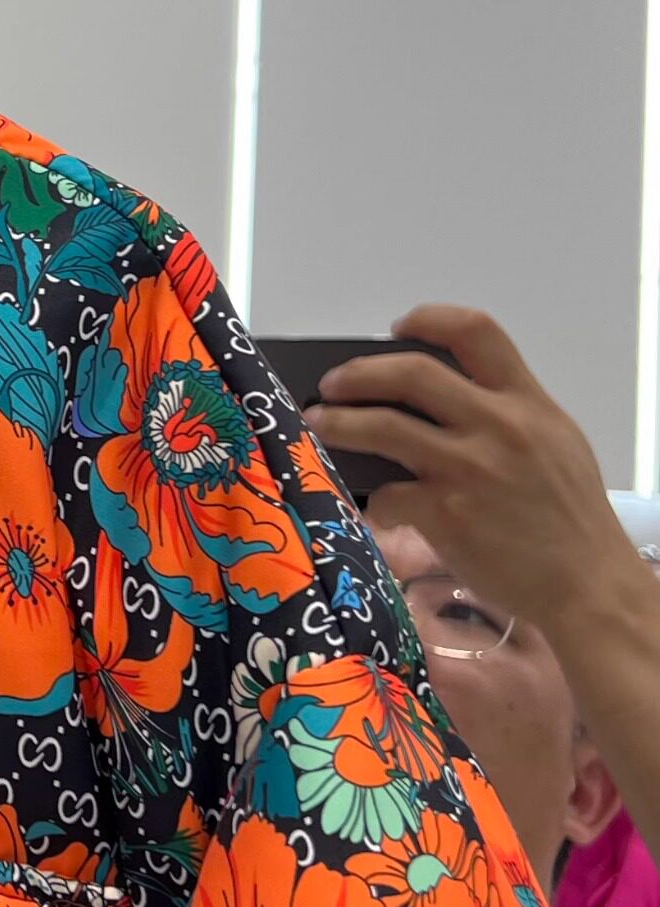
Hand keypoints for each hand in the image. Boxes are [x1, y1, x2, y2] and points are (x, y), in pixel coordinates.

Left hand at [300, 303, 649, 655]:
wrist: (588, 588)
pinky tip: (378, 509)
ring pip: (382, 426)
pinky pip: (387, 494)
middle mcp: (499, 426)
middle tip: (331, 384)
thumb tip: (438, 399)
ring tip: (318, 424)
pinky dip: (375, 501)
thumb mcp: (556, 445)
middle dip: (358, 373)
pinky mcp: (446, 512)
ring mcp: (469, 468)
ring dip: (337, 423)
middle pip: (411, 372)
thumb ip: (506, 414)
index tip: (397, 328)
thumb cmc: (570, 516)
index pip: (478, 333)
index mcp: (530, 404)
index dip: (430, 319)